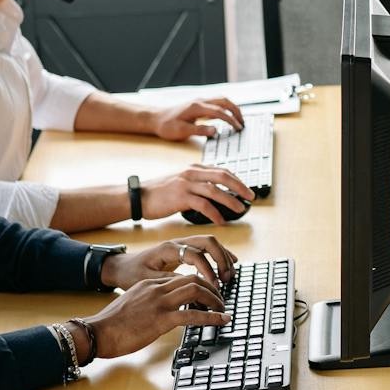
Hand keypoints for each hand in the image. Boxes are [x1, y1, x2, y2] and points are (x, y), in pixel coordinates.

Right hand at [81, 273, 230, 358]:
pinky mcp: (160, 320)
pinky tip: (221, 321)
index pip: (181, 278)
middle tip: (220, 300)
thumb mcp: (132, 305)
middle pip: (192, 279)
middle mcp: (156, 289)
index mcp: (149, 284)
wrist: (97, 332)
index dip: (199, 285)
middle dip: (211, 288)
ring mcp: (159, 303)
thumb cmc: (110, 324)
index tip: (208, 294)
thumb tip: (163, 312)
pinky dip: (211, 317)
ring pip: (195, 291)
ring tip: (223, 310)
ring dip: (214, 300)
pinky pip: (192, 316)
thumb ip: (148, 302)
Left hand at [101, 234, 237, 291]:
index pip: (195, 255)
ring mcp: (182, 245)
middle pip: (207, 242)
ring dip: (223, 257)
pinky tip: (230, 264)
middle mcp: (177, 243)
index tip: (214, 286)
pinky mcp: (184, 251)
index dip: (207, 270)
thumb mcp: (147, 281)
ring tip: (230, 275)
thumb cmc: (131, 274)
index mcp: (167, 249)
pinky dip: (220, 255)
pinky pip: (207, 249)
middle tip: (226, 279)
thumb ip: (169, 281)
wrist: (121, 267)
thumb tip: (191, 286)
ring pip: (210, 243)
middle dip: (221, 259)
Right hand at [140, 166, 255, 222]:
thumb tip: (214, 191)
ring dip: (231, 201)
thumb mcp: (180, 181)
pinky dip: (215, 213)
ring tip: (240, 210)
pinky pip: (204, 205)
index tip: (246, 189)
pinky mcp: (181, 197)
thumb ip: (196, 183)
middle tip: (251, 197)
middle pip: (223, 176)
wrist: (137, 196)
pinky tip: (221, 221)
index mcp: (193, 168)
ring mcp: (186, 184)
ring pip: (216, 190)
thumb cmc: (158, 192)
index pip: (221, 170)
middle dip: (240, 186)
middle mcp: (192, 173)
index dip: (237, 180)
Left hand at [151, 96, 245, 140]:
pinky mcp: (198, 104)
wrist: (155, 118)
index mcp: (197, 107)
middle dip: (236, 111)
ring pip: (221, 100)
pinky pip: (216, 102)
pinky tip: (227, 116)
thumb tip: (216, 131)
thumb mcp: (182, 131)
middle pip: (224, 101)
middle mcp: (200, 101)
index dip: (231, 120)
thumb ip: (199, 130)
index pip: (219, 112)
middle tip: (243, 123)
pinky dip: (225, 108)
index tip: (238, 128)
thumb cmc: (167, 126)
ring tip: (238, 120)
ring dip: (232, 108)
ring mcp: (199, 101)